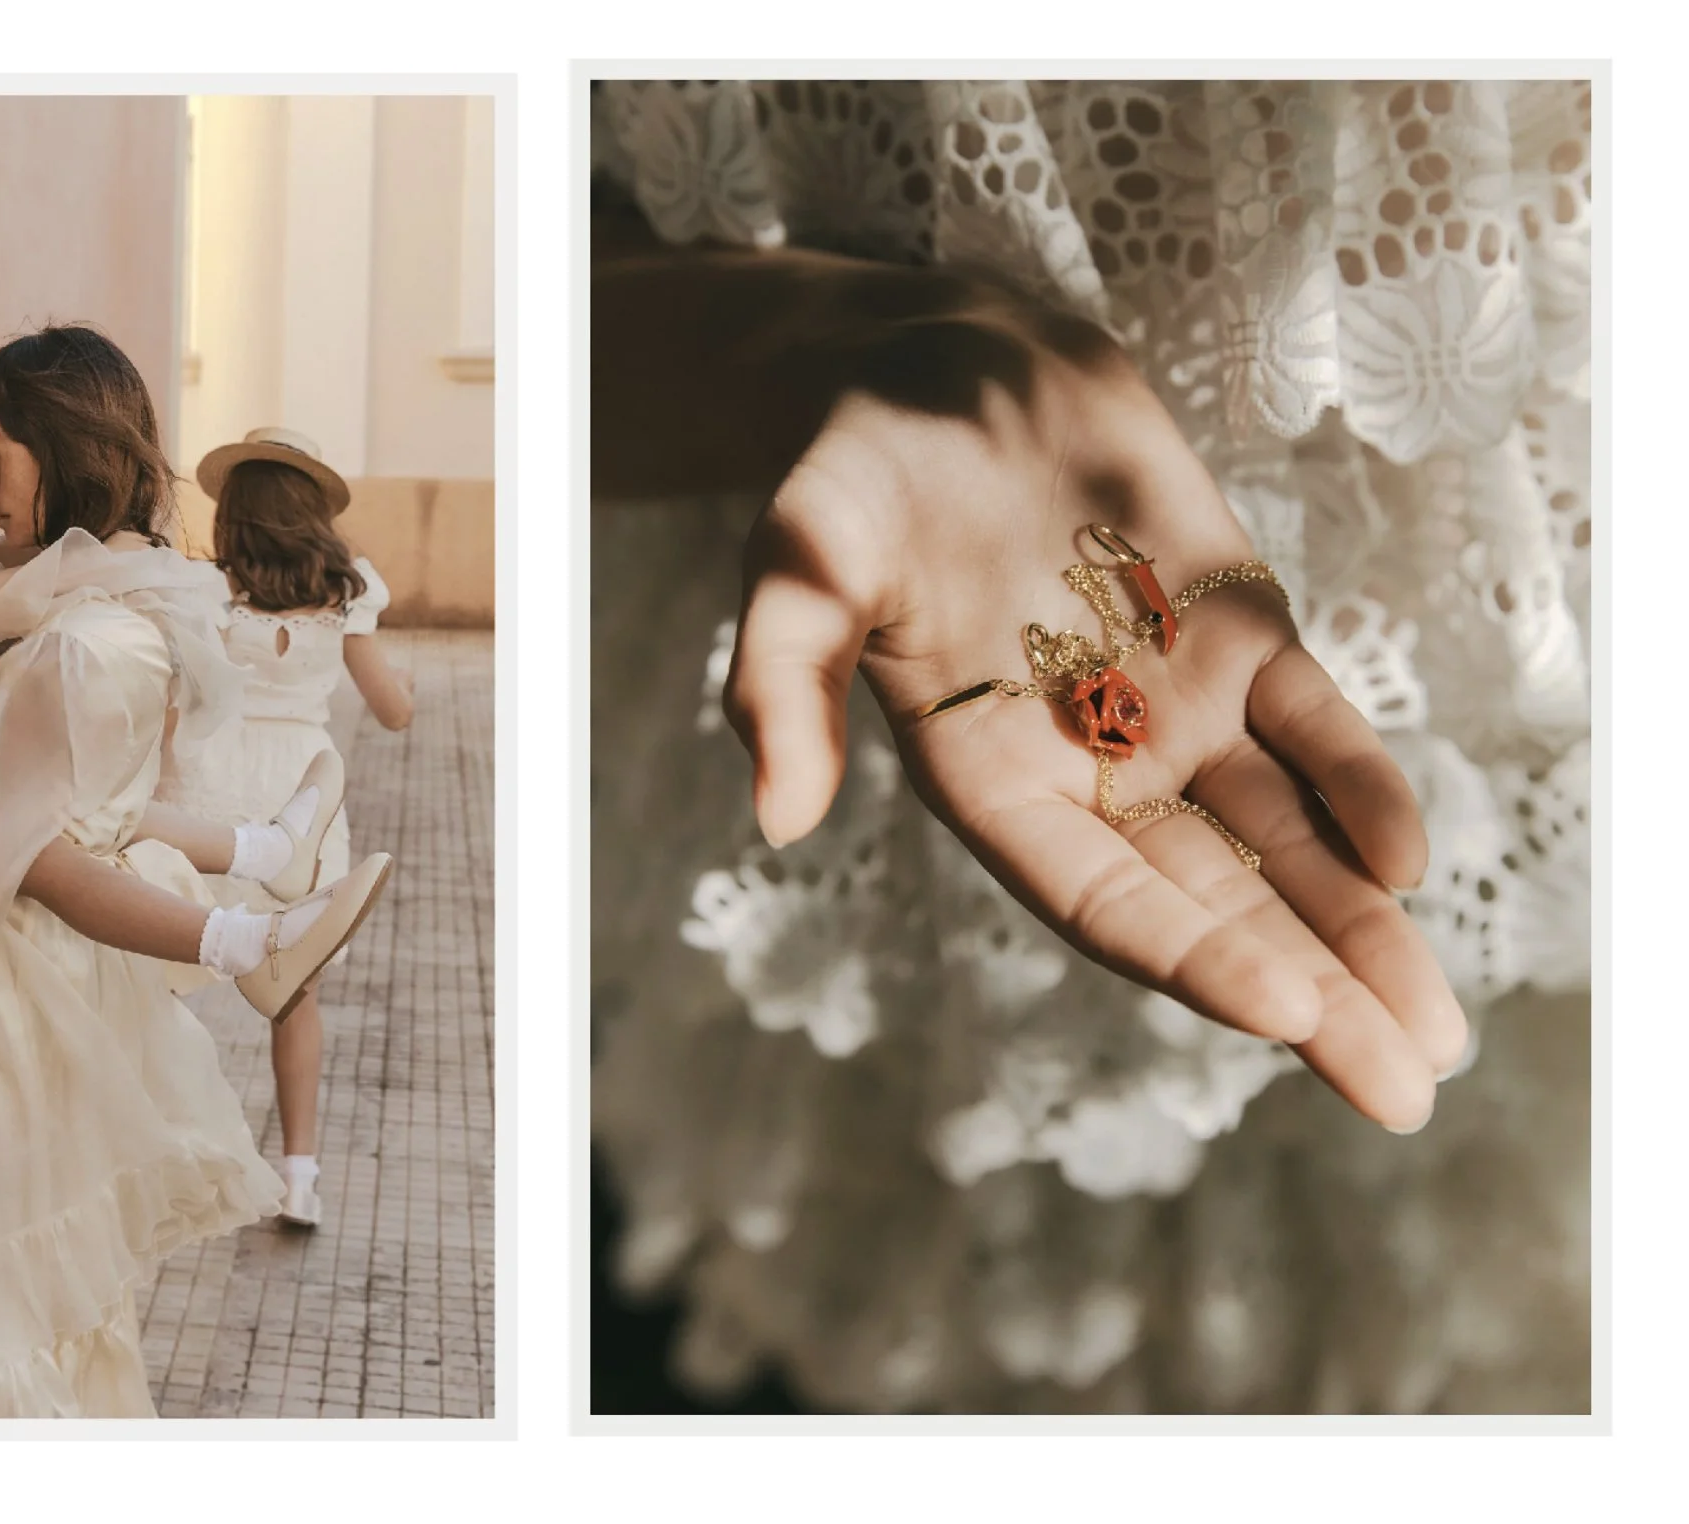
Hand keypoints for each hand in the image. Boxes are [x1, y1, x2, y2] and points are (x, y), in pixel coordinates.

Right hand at [725, 349, 1465, 1132]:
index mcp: (987, 780)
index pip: (1099, 895)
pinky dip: (1361, 786)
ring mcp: (1172, 703)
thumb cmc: (856, 471)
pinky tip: (1409, 862)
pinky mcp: (1236, 630)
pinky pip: (1312, 725)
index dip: (1188, 953)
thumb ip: (783, 681)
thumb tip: (775, 816)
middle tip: (1400, 1090)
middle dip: (1309, 992)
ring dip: (1358, 928)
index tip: (1281, 1012)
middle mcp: (1088, 765)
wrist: (940, 360)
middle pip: (1211, 900)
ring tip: (1432, 1034)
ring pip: (1282, 835)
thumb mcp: (798, 562)